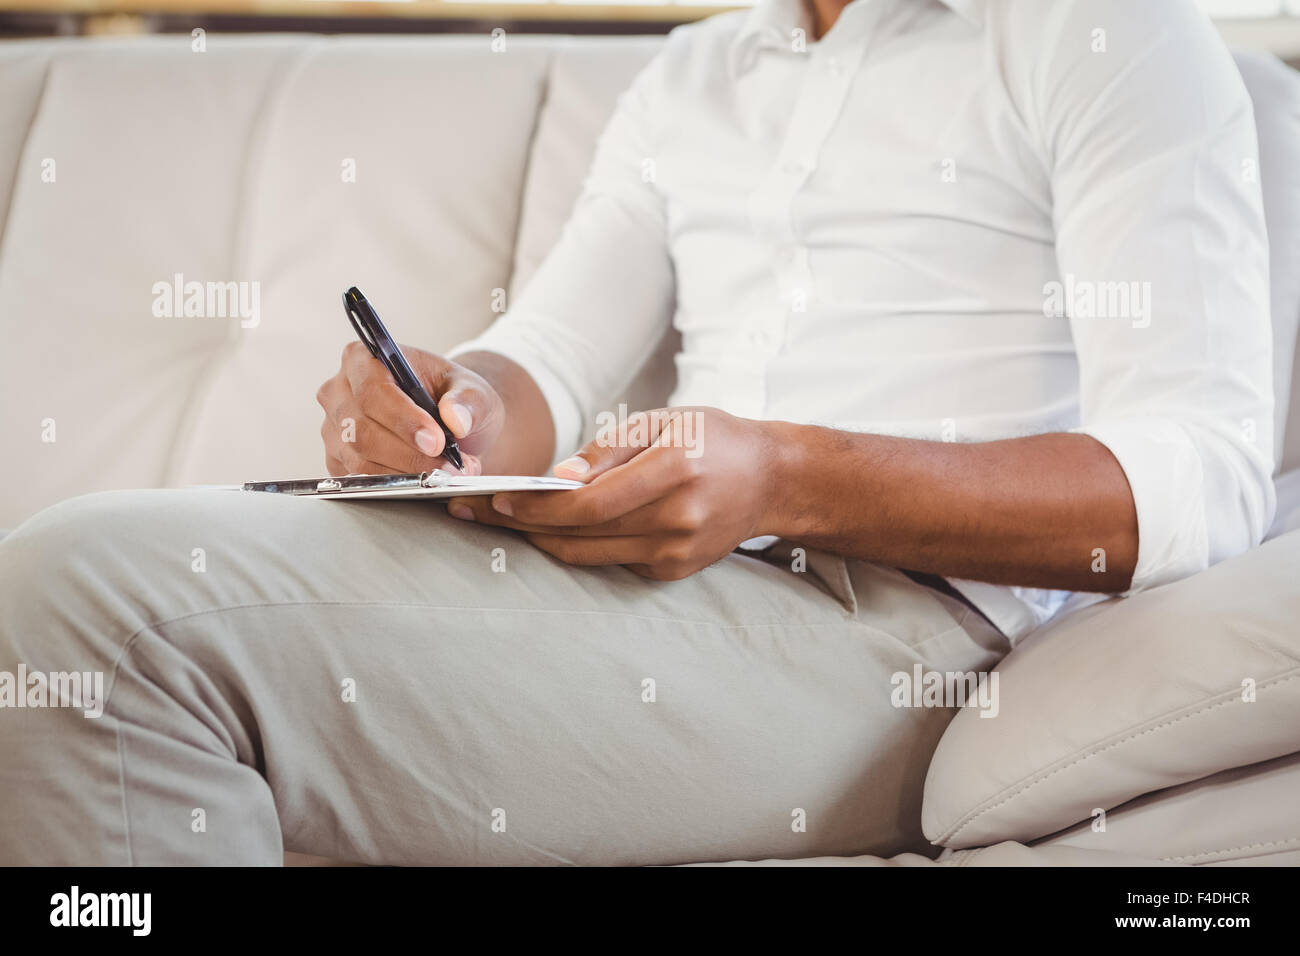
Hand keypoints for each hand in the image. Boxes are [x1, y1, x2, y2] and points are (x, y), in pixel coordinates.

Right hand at [316, 342, 503, 475]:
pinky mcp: (337, 459)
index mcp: (363, 358)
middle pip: (361, 430)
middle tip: (450, 467)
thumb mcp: (472, 390)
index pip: (373, 391)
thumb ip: (467, 400)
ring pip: (360, 460)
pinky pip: (359, 480)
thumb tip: (456, 419)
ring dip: (406, 474)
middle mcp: (339, 391)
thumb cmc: (451, 397)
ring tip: (447, 475)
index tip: (436, 441)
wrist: (447, 423)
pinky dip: (395, 486)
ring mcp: (334, 428)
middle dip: (409, 455)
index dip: (403, 419)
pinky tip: (424, 482)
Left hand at [445, 407, 777, 579]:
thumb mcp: (664, 421)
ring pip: (590, 556)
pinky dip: (582, 546)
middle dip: (524, 525)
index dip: (536, 507)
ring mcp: (678, 552)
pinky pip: (613, 561)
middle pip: (581, 535)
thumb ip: (608, 449)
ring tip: (505, 523)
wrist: (771, 481)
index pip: (588, 503)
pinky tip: (554, 530)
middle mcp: (678, 519)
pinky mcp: (675, 570)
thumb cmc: (713, 439)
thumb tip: (557, 478)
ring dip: (543, 541)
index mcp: (674, 471)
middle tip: (478, 513)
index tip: (496, 500)